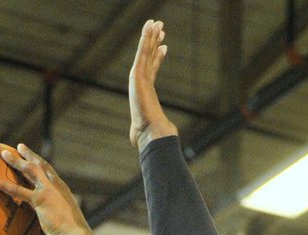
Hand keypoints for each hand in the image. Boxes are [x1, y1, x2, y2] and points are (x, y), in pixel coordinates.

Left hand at [0, 144, 86, 234]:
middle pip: (40, 165)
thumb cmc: (73, 234)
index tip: (32, 156)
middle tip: (18, 147)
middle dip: (28, 155)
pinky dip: (4, 184)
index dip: (40, 162)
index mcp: (62, 189)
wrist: (76, 234)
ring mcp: (48, 191)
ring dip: (15, 161)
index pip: (49, 171)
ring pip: (29, 171)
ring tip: (2, 154)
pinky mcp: (40, 199)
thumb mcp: (67, 221)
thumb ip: (57, 216)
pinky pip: (18, 190)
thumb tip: (52, 225)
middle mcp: (55, 186)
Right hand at [129, 20, 176, 150]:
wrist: (150, 133)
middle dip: (154, 41)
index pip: (153, 70)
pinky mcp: (137, 75)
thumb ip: (162, 128)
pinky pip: (142, 52)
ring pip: (146, 52)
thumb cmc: (155, 133)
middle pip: (149, 57)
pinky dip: (145, 38)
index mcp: (147, 93)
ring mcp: (139, 79)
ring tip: (157, 23)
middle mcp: (142, 84)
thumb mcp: (158, 128)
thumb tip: (170, 139)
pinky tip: (149, 26)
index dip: (158, 58)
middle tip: (160, 27)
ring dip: (151, 36)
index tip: (164, 47)